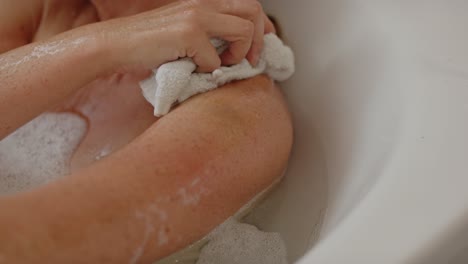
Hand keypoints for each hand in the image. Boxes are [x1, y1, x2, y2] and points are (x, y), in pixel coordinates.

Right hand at [92, 0, 273, 72]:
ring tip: (221, 65)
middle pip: (254, 11)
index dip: (264, 26)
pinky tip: (193, 69)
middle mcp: (204, 3)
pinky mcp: (188, 33)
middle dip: (260, 39)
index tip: (265, 44)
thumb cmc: (150, 43)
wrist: (116, 44)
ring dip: (238, 55)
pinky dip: (207, 71)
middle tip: (252, 60)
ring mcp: (197, 16)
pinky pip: (215, 60)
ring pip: (244, 31)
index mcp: (205, 2)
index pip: (249, 5)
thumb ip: (211, 34)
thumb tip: (238, 50)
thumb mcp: (186, 31)